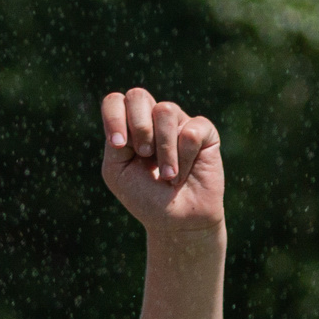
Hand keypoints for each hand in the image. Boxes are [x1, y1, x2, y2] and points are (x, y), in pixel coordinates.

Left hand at [101, 88, 224, 235]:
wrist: (177, 222)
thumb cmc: (146, 198)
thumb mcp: (117, 171)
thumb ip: (115, 141)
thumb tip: (132, 118)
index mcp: (129, 126)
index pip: (115, 102)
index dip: (114, 118)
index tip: (118, 145)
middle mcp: (153, 119)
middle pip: (138, 96)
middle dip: (139, 127)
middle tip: (144, 154)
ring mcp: (179, 122)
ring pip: (165, 110)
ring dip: (164, 150)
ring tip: (168, 175)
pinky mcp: (204, 132)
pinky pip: (190, 131)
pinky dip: (184, 158)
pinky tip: (184, 174)